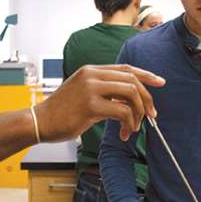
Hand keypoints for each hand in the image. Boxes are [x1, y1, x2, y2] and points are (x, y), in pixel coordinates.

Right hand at [34, 65, 164, 142]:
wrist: (40, 121)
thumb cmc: (61, 112)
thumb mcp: (82, 93)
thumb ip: (102, 91)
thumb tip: (127, 100)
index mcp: (90, 70)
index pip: (125, 68)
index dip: (146, 74)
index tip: (160, 82)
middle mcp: (91, 75)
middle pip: (132, 80)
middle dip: (147, 98)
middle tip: (152, 115)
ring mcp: (90, 89)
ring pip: (130, 94)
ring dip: (139, 112)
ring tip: (135, 126)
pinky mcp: (90, 106)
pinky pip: (122, 111)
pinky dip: (129, 123)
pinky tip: (124, 133)